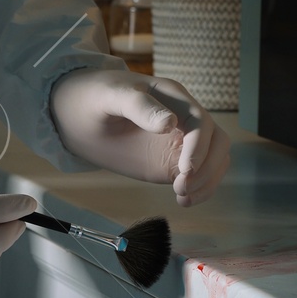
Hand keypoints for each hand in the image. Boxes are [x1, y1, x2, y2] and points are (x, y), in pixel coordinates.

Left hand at [48, 67, 229, 205]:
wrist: (78, 109)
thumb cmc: (94, 96)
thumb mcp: (110, 96)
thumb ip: (138, 106)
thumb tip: (170, 123)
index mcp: (172, 96)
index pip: (200, 121)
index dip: (199, 147)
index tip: (185, 170)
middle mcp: (183, 116)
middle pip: (218, 140)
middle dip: (207, 167)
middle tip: (180, 187)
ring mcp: (181, 139)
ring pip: (216, 158)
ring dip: (208, 181)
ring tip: (183, 198)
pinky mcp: (173, 158)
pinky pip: (201, 173)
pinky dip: (201, 188)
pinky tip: (184, 201)